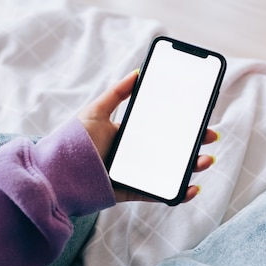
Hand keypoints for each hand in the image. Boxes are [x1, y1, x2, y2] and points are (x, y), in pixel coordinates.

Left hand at [77, 70, 218, 203]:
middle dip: (194, 145)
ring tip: (205, 161)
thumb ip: (116, 93)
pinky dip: (177, 194)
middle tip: (210, 138)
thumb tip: (138, 71)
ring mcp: (135, 174)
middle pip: (171, 150)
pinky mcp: (131, 192)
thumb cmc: (71, 142)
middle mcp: (134, 155)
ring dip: (192, 167)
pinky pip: (158, 194)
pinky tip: (192, 188)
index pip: (161, 128)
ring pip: (170, 172)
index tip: (200, 118)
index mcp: (128, 135)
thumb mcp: (95, 111)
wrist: (54, 175)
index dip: (182, 125)